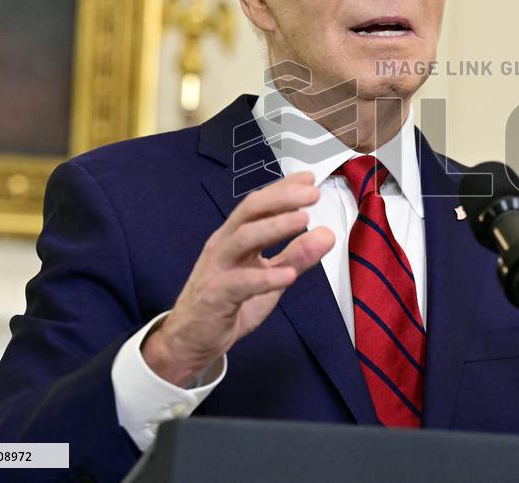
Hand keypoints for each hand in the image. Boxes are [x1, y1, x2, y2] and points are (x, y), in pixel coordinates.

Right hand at [142, 171, 333, 385]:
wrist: (190, 340)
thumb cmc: (229, 302)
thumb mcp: (270, 277)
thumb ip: (296, 256)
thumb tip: (327, 234)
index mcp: (235, 236)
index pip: (259, 204)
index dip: (284, 188)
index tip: (310, 179)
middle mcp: (224, 245)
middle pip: (250, 211)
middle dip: (282, 198)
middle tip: (312, 194)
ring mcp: (217, 268)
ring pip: (243, 238)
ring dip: (275, 226)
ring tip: (304, 220)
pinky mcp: (216, 296)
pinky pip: (241, 283)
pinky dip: (266, 277)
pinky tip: (288, 275)